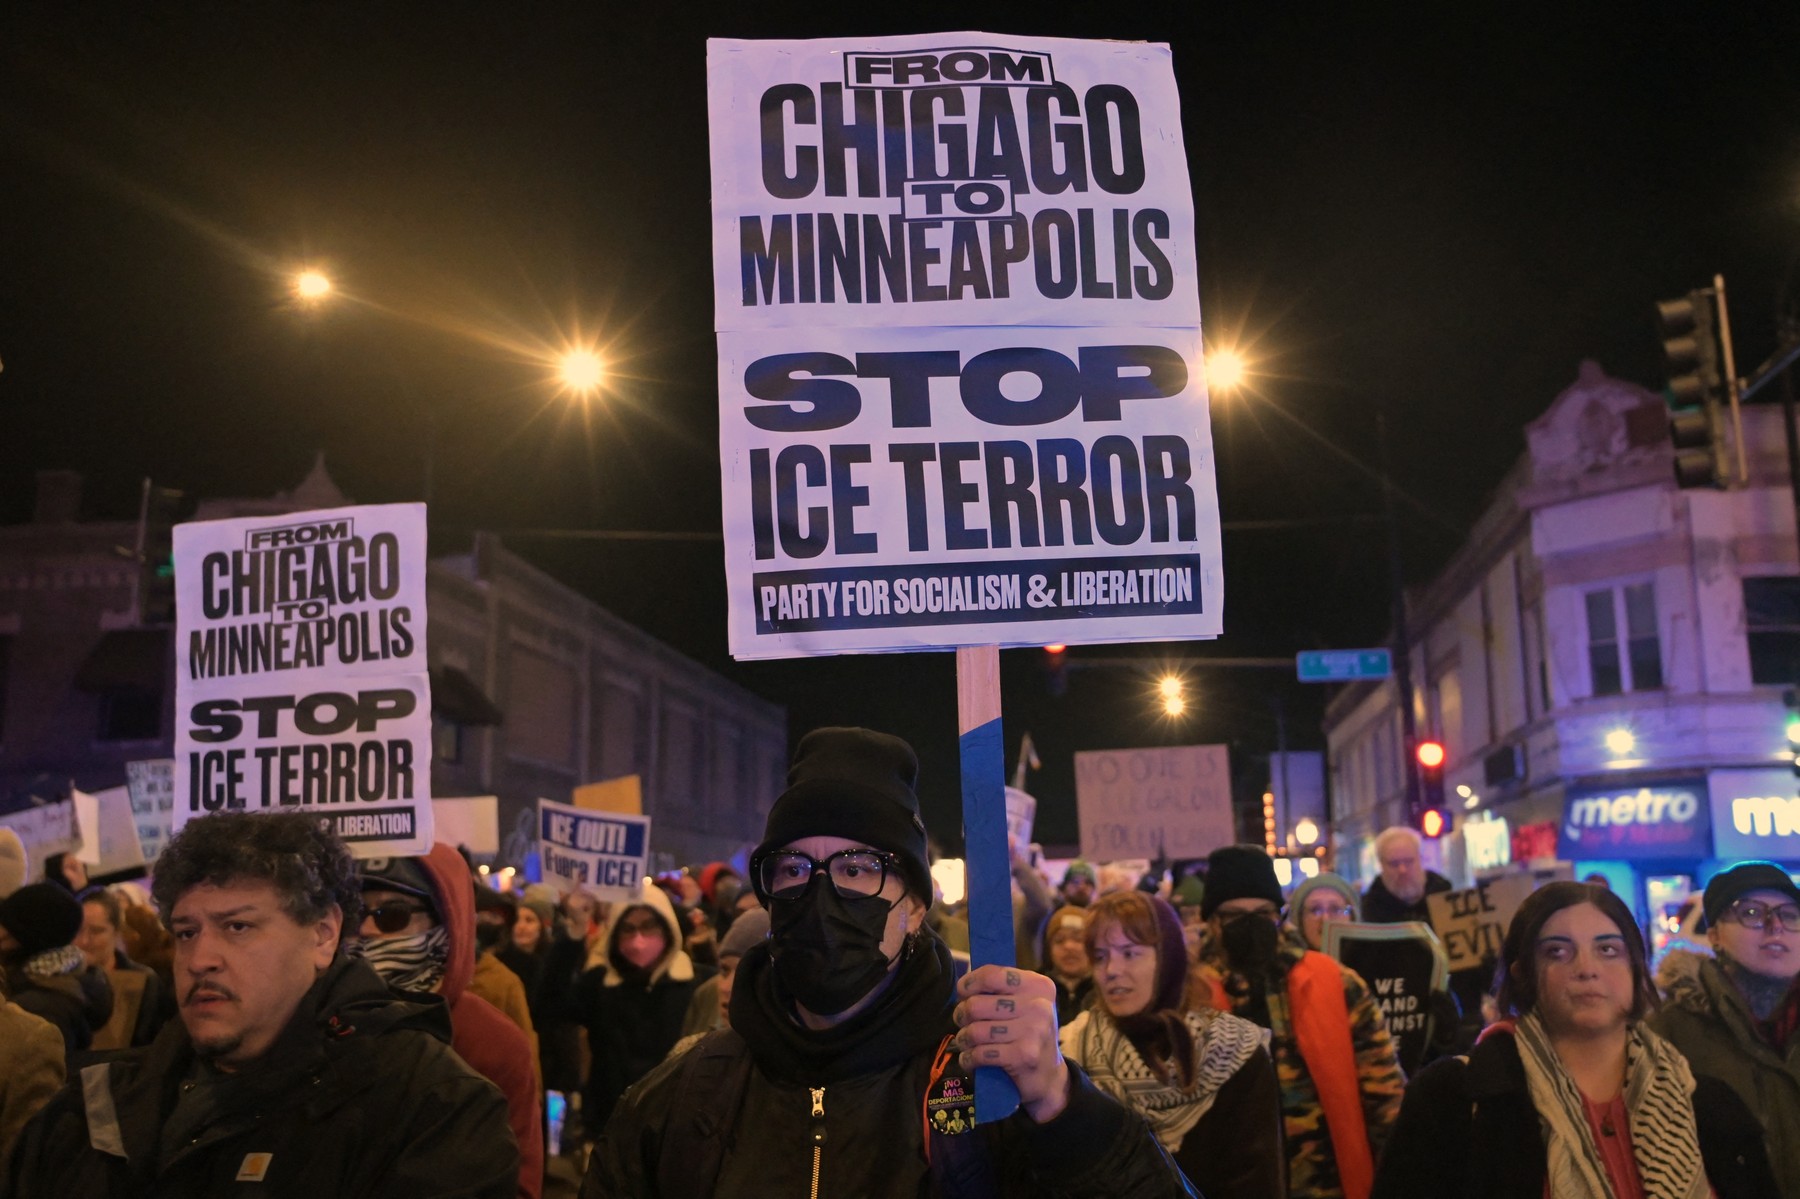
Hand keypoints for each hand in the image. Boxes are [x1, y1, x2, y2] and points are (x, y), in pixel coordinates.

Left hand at [952, 964, 1069, 1122]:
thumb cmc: (1029, 1033)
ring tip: (965, 1041)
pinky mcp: (1023, 1056)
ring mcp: (1033, 1031)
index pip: (992, 975)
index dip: (970, 983)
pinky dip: (969, 1058)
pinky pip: (981, 1053)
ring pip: (975, 1031)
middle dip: (961, 1014)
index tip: (962, 992)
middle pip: (977, 1004)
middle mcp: (1039, 1005)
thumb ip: (1000, 989)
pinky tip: (970, 1059)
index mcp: (1038, 985)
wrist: (1049, 1076)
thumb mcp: (1025, 1004)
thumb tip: (964, 984)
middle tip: (962, 1021)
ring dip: (963, 1038)